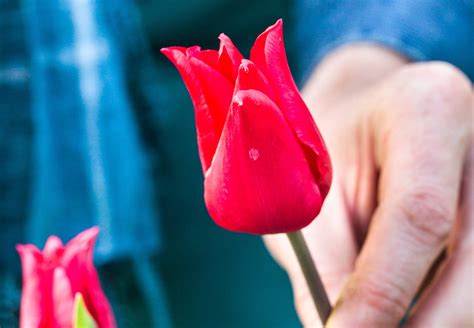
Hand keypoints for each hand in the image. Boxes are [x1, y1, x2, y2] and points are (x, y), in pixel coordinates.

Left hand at [265, 44, 472, 326]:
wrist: (353, 117)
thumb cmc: (323, 149)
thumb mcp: (310, 194)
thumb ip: (325, 267)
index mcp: (426, 111)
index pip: (419, 215)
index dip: (383, 291)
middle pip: (473, 261)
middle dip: (424, 325)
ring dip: (432, 317)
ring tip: (373, 321)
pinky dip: (440, 304)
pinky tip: (400, 308)